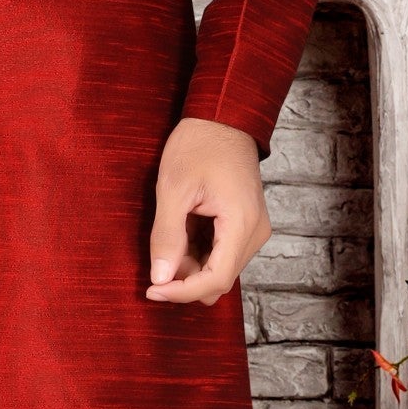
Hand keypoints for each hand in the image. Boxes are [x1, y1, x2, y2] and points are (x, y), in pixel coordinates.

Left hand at [145, 116, 270, 304]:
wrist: (222, 116)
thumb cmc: (199, 144)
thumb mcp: (174, 187)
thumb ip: (167, 235)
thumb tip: (160, 278)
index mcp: (242, 225)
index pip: (215, 280)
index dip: (182, 292)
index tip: (152, 290)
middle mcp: (254, 233)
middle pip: (219, 279)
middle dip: (185, 278)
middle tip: (156, 259)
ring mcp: (253, 229)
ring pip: (220, 268)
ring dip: (191, 264)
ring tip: (168, 235)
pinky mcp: (245, 224)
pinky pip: (222, 252)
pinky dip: (199, 251)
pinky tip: (181, 230)